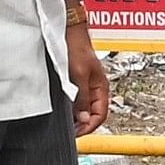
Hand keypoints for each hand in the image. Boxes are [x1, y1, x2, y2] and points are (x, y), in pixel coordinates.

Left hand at [66, 9, 111, 137]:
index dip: (89, 127)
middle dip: (83, 125)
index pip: (101, 116)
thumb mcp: (79, 75)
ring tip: (66, 124)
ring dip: (76, 118)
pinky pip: (77, 101)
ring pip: (84, 109)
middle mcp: (95, 89)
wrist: (68, 31)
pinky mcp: (76, 83)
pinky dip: (71, 110)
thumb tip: (84, 119)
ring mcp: (86, 86)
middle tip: (70, 132)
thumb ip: (82, 98)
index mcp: (101, 88)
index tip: (77, 133)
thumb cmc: (77, 48)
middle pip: (93, 115)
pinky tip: (63, 112)